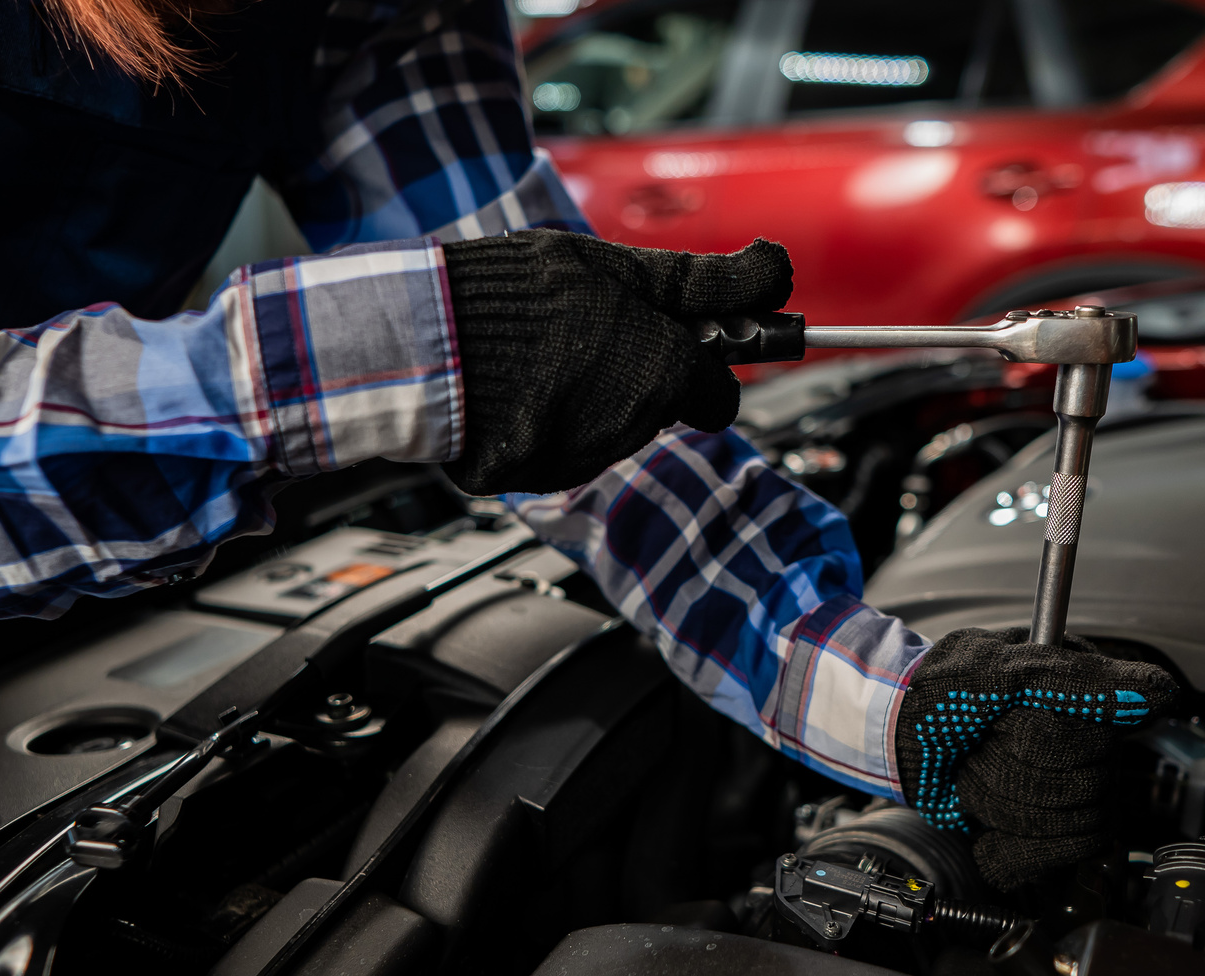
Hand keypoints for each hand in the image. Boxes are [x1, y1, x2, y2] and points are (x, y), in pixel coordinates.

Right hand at [441, 229, 790, 494]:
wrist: (428, 337)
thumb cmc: (523, 292)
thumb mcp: (621, 267)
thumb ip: (704, 282)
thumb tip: (776, 274)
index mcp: (665, 374)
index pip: (719, 396)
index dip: (702, 366)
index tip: (680, 343)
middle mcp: (633, 428)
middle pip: (662, 410)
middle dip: (639, 376)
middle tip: (589, 333)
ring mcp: (583, 459)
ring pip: (612, 431)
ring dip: (593, 397)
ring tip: (541, 355)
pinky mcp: (535, 478)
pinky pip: (561, 451)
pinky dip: (547, 423)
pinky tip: (517, 387)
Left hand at [894, 627, 1176, 888]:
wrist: (897, 742)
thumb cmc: (937, 695)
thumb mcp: (991, 670)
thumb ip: (1072, 679)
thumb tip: (1155, 694)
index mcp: (1084, 687)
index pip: (1102, 733)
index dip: (1046, 737)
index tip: (1004, 719)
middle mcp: (1092, 736)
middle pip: (1085, 784)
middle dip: (1011, 769)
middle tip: (980, 743)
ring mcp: (1078, 784)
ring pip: (1071, 822)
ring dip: (1001, 802)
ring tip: (976, 773)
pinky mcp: (1059, 828)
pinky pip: (1063, 855)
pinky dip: (1012, 848)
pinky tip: (986, 827)